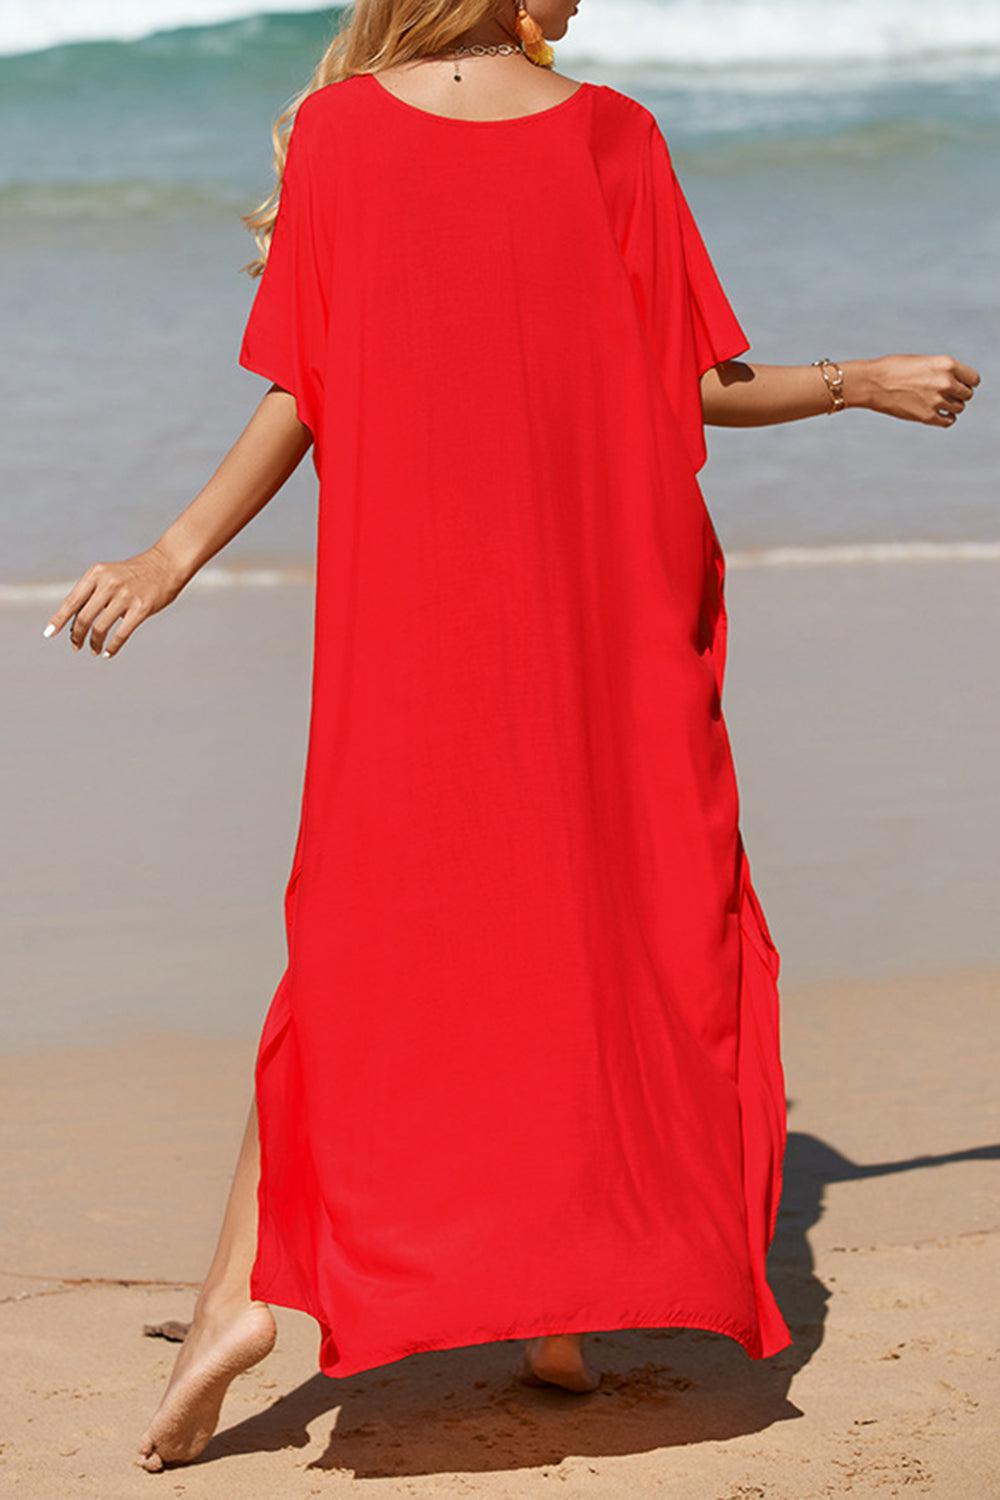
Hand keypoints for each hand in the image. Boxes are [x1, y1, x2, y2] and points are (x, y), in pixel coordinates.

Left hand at [41, 542, 187, 657]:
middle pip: (83, 617)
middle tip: (75, 646)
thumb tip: (77, 623)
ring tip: (93, 650)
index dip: (58, 620)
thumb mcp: (110, 575)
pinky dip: (112, 647)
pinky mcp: (141, 608)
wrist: (166, 564)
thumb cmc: (136, 573)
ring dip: (94, 643)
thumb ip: (94, 593)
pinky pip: (121, 633)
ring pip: (100, 628)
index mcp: (96, 574)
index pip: (72, 601)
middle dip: (76, 636)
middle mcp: (108, 584)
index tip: (49, 634)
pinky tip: (108, 653)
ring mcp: (125, 596)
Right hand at [847, 354, 980, 425]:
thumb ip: (943, 371)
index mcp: (947, 364)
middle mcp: (946, 382)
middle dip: (958, 395)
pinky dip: (946, 419)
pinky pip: (948, 421)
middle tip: (945, 394)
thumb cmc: (894, 369)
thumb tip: (955, 383)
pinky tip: (938, 414)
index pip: (973, 379)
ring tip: (938, 403)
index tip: (959, 385)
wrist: (872, 382)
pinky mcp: (927, 417)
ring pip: (958, 408)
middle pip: (967, 395)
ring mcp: (937, 400)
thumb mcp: (924, 361)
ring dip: (951, 407)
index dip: (967, 383)